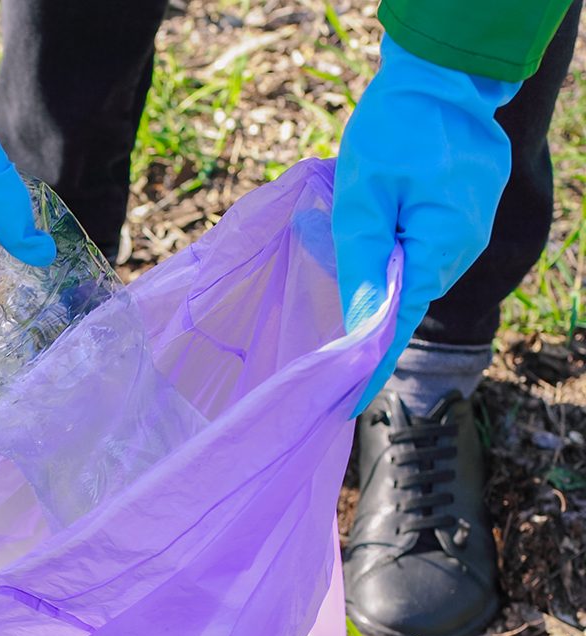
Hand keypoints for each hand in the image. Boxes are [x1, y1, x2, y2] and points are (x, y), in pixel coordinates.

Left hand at [333, 35, 518, 412]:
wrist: (445, 75)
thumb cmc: (397, 130)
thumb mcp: (364, 198)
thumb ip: (362, 263)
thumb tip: (360, 326)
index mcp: (438, 250)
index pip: (397, 326)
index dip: (369, 367)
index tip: (346, 405)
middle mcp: (459, 250)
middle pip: (404, 301)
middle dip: (368, 323)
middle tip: (325, 355)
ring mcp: (465, 232)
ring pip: (412, 274)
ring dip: (380, 280)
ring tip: (344, 282)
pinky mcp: (462, 215)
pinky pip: (423, 249)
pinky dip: (396, 255)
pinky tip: (374, 245)